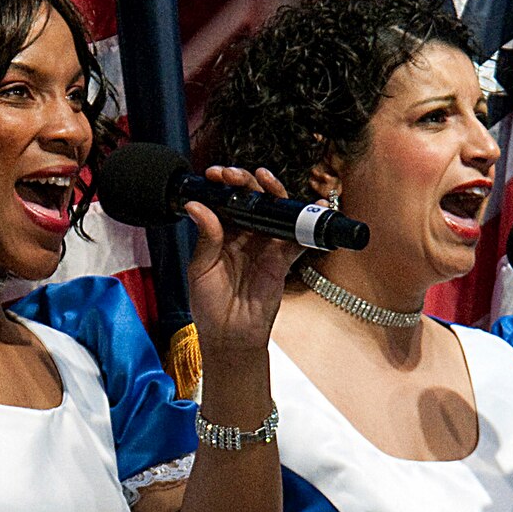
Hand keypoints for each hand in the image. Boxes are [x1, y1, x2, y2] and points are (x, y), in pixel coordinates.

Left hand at [184, 167, 301, 355]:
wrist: (230, 337)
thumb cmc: (210, 306)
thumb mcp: (200, 269)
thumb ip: (205, 237)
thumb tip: (197, 206)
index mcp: (221, 235)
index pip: (225, 201)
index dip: (222, 185)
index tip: (215, 175)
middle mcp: (244, 236)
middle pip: (251, 200)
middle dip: (245, 182)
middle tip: (234, 175)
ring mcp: (264, 246)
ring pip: (274, 212)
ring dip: (273, 192)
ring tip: (266, 179)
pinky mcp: (282, 260)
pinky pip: (298, 238)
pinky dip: (308, 222)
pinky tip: (315, 206)